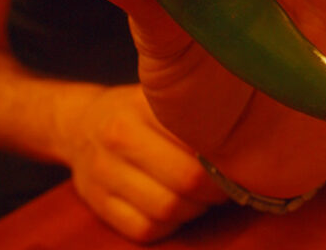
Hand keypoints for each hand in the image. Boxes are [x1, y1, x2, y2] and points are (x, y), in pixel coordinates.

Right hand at [62, 83, 225, 242]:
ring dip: (196, 209)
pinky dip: (170, 225)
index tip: (240, 158)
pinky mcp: (99, 205)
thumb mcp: (159, 95)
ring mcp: (105, 175)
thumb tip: (247, 125)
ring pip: (167, 209)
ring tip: (204, 196)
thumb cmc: (135, 108)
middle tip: (228, 183)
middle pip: (186, 180)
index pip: (196, 141)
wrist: (78, 125)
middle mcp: (119, 138)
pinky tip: (179, 208)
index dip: (226, 157)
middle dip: (216, 189)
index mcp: (140, 105)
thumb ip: (193, 108)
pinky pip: (145, 229)